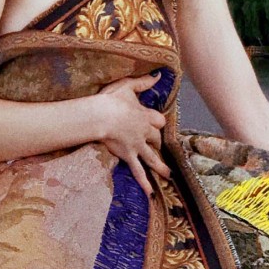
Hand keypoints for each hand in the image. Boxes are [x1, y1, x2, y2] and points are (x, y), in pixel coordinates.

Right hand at [94, 74, 168, 197]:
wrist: (100, 116)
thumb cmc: (110, 100)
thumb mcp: (127, 86)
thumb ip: (143, 82)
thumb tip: (158, 75)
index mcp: (145, 115)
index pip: (158, 120)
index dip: (157, 122)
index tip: (156, 123)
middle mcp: (144, 132)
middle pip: (156, 138)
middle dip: (157, 142)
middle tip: (157, 146)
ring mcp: (137, 145)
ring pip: (152, 157)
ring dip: (161, 166)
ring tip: (168, 174)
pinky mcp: (128, 155)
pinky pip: (138, 170)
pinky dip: (144, 182)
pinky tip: (150, 193)